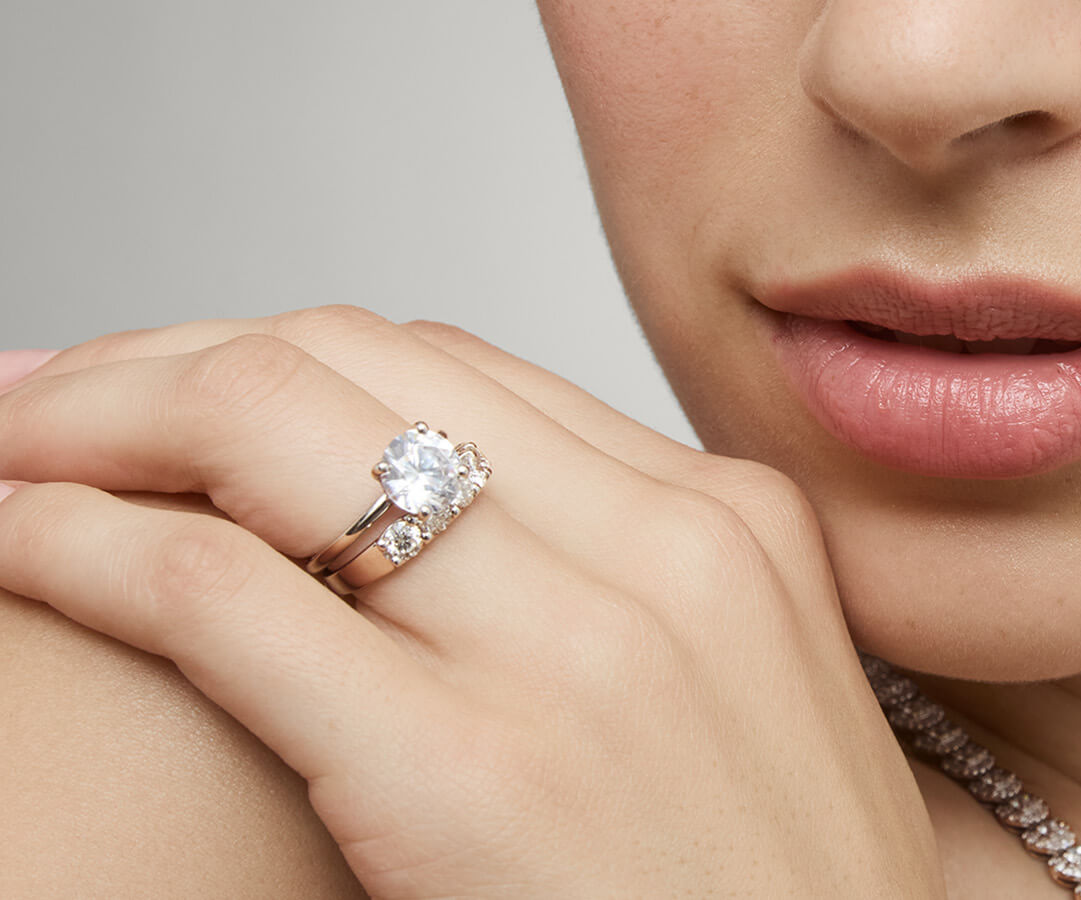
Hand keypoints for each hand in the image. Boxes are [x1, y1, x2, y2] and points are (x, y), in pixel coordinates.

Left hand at [0, 306, 944, 898]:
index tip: (178, 387)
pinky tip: (16, 543)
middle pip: (348, 358)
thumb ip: (614, 575)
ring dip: (99, 421)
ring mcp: (574, 655)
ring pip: (270, 425)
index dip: (280, 355)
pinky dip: (81, 546)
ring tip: (14, 452)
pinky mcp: (467, 775)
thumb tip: (432, 509)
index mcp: (727, 520)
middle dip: (166, 360)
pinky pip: (220, 592)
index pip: (448, 364)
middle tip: (53, 400)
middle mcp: (662, 550)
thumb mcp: (735, 693)